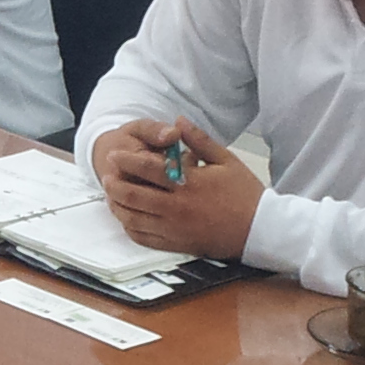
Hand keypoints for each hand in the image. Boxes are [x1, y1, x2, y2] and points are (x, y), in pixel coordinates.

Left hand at [94, 117, 263, 259]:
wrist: (259, 230)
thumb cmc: (244, 193)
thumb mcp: (226, 160)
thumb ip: (199, 140)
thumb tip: (178, 121)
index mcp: (188, 183)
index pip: (147, 169)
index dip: (126, 161)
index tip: (113, 155)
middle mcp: (177, 207)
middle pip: (133, 195)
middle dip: (114, 184)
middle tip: (105, 176)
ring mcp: (174, 229)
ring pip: (133, 219)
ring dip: (117, 206)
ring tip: (110, 195)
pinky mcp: (176, 244)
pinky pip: (144, 238)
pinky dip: (130, 227)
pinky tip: (126, 218)